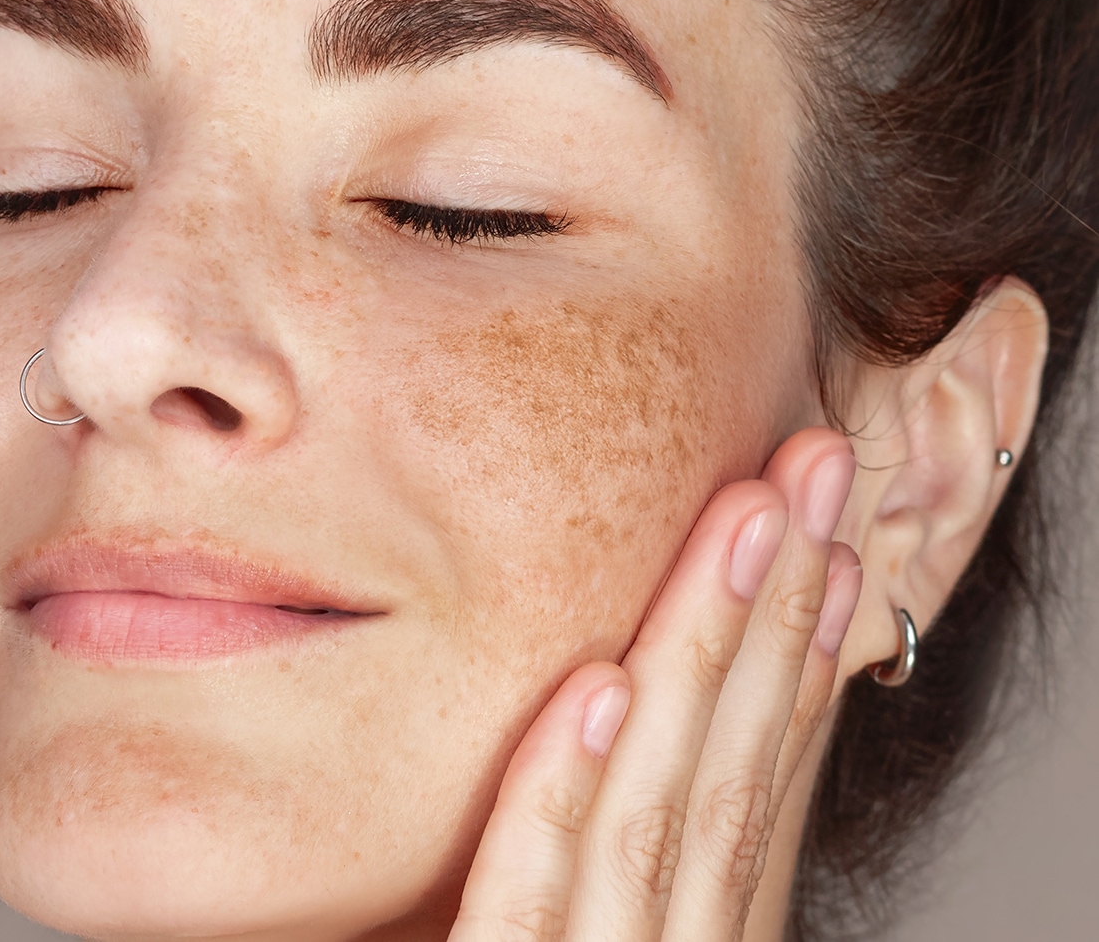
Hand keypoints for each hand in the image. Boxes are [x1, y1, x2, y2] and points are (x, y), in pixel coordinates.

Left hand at [450, 428, 862, 941]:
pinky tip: (597, 685)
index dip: (795, 655)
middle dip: (776, 611)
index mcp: (667, 932)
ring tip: (744, 518)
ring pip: (656, 817)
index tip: (831, 535)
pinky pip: (528, 906)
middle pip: (727, 777)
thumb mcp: (525, 918)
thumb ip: (568, 838)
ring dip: (702, 657)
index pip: (744, 781)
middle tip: (815, 463)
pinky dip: (563, 795)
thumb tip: (602, 683)